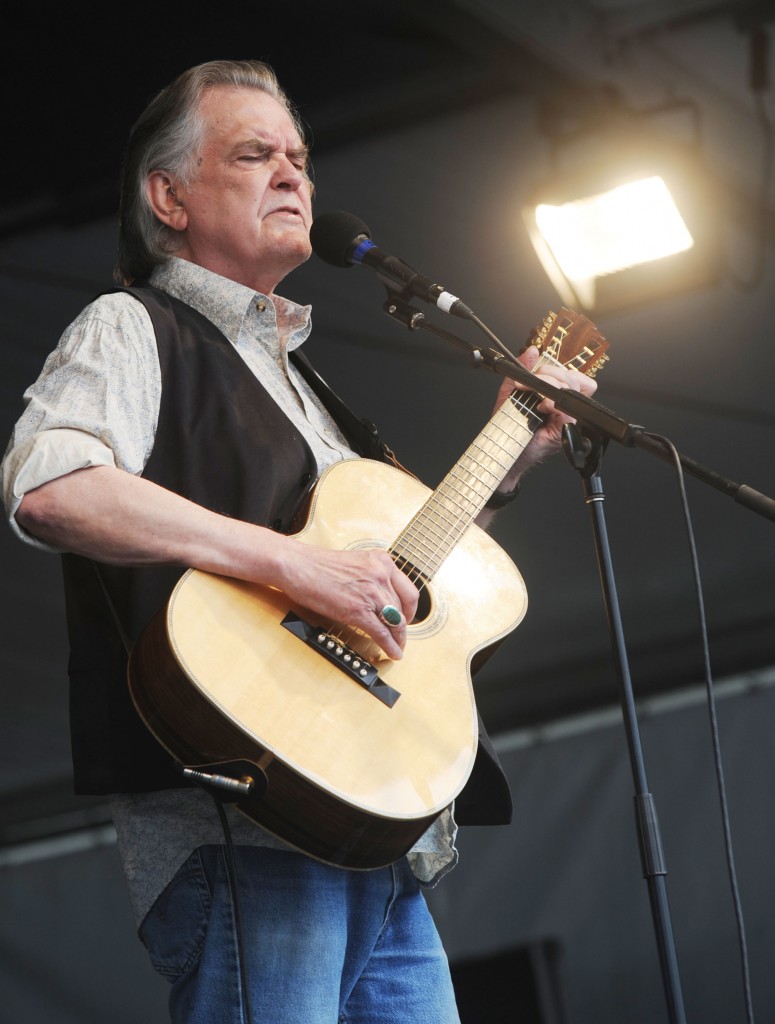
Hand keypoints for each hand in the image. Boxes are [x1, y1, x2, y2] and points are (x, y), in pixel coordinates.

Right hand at [274, 540, 418, 660]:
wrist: (297, 565)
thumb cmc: (318, 565)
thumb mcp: (356, 564)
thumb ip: (372, 578)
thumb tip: (381, 600)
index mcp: (382, 561)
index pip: (409, 590)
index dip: (411, 610)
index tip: (406, 618)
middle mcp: (381, 574)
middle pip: (404, 607)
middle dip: (404, 626)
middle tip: (401, 636)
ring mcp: (371, 592)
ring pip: (396, 622)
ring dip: (399, 639)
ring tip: (397, 648)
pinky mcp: (358, 610)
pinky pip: (382, 632)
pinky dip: (390, 646)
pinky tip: (393, 653)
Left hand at [491, 342, 598, 485]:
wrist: (504, 448)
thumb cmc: (508, 425)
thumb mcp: (511, 392)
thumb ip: (521, 370)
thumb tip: (531, 351)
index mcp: (555, 394)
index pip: (571, 374)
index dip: (556, 369)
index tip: (536, 371)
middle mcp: (564, 404)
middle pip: (573, 377)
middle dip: (551, 373)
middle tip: (533, 381)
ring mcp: (567, 416)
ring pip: (574, 388)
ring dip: (551, 385)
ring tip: (535, 395)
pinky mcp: (565, 428)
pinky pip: (567, 409)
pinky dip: (553, 403)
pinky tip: (541, 406)